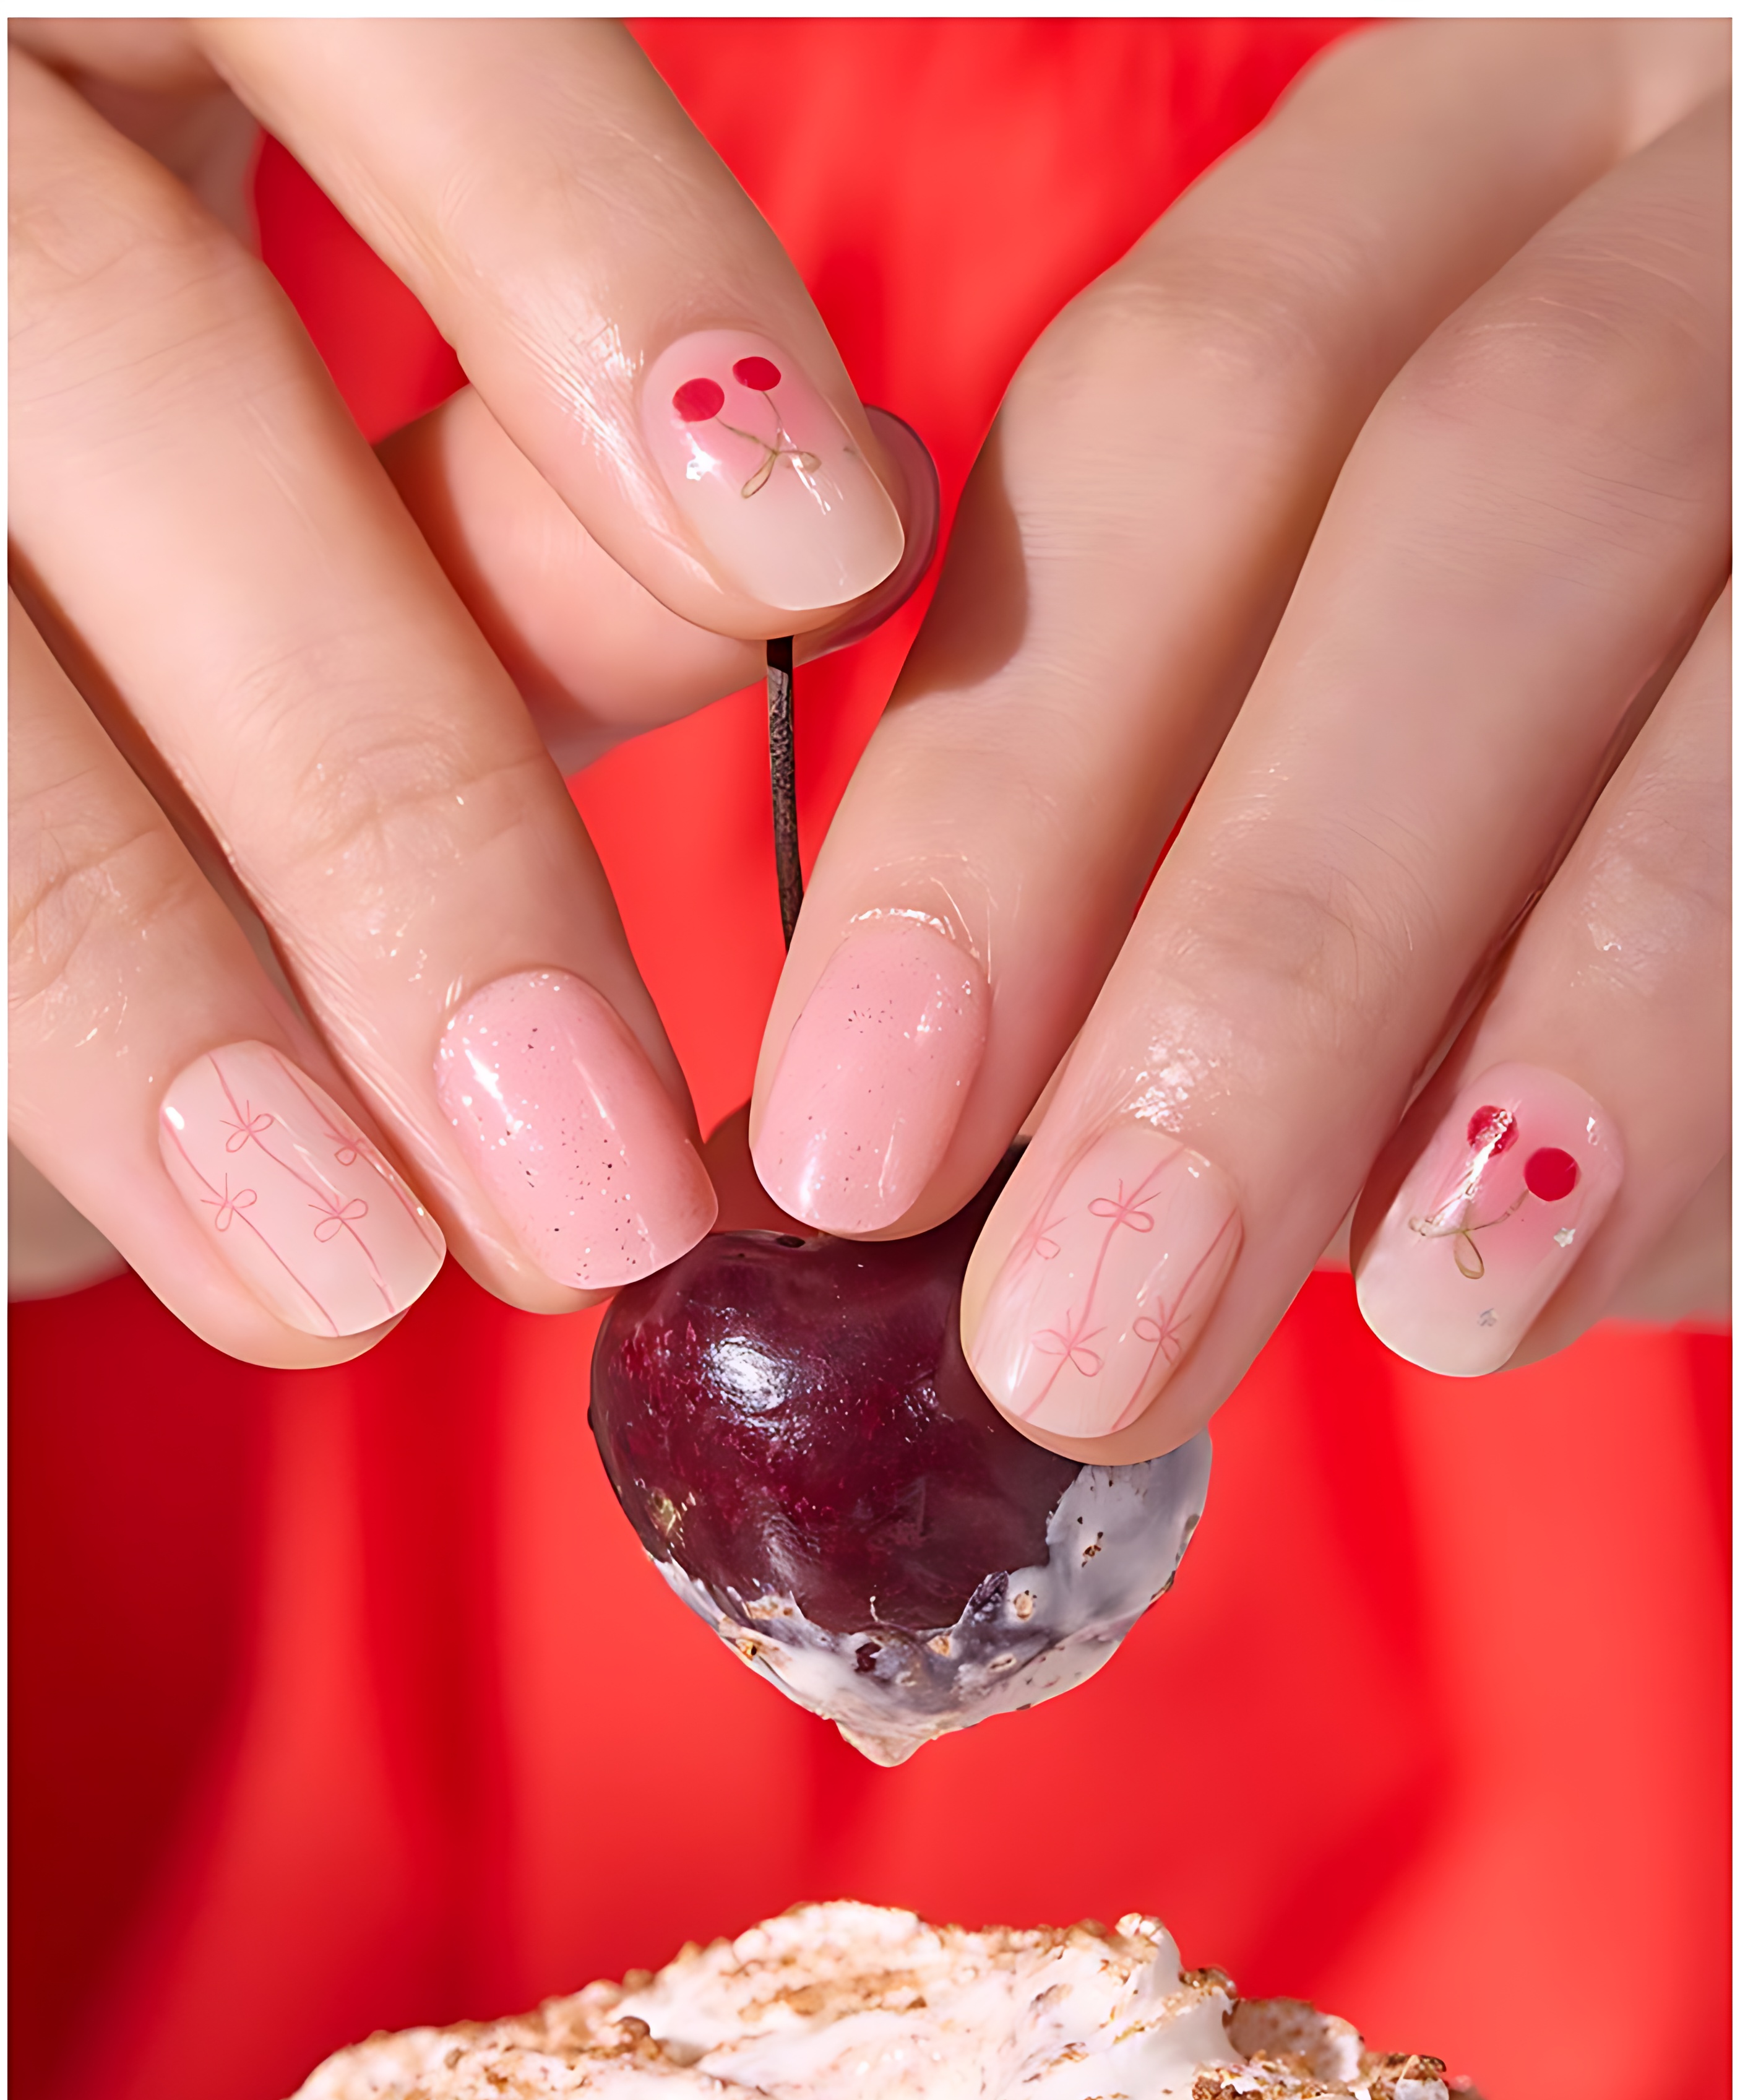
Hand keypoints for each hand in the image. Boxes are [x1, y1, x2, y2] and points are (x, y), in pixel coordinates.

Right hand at [8, 20, 927, 1359]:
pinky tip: (118, 1228)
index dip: (581, 249)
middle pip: (124, 388)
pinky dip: (25, 1060)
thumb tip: (797, 540)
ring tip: (338, 1271)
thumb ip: (521, 435)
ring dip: (134, 991)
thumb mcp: (321, 341)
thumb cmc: (145, 389)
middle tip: (593, 1167)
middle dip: (389, 805)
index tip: (817, 550)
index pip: (354, 1)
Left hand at [732, 18, 1729, 1458]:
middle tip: (1084, 1330)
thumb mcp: (1340, 720)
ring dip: (1570, 1011)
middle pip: (1471, 481)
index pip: (1189, 403)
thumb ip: (1146, 851)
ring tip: (1428, 1311)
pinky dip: (1727, 1034)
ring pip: (1737, 641)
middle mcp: (1693, 187)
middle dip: (1259, 946)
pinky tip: (1598, 1228)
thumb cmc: (1543, 743)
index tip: (854, 1151)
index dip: (1004, 791)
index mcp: (1462, 182)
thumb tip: (900, 1157)